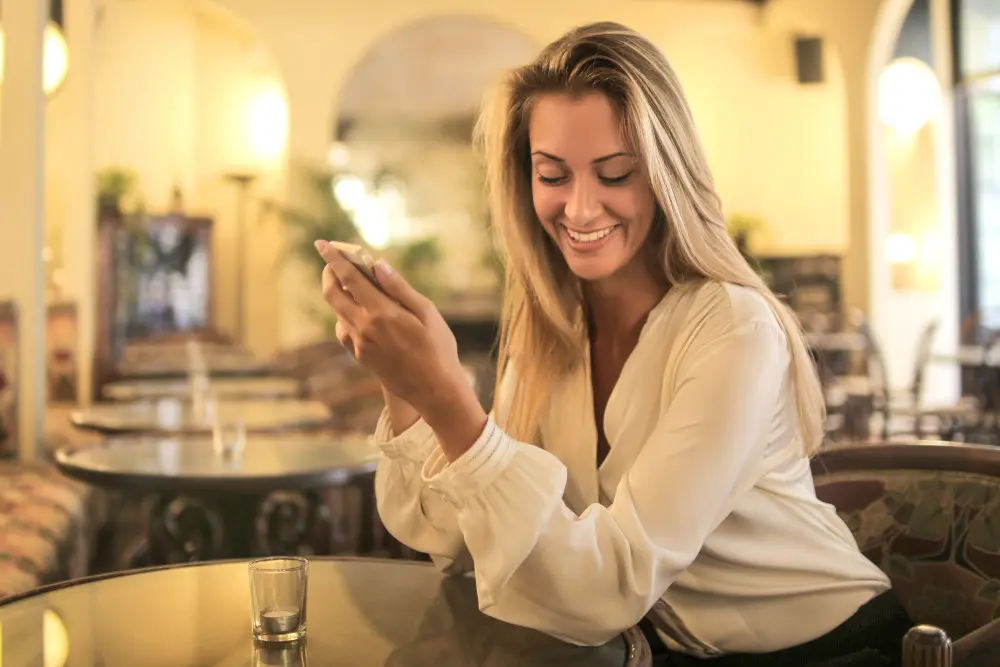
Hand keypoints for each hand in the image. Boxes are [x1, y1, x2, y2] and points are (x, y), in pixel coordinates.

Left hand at [315, 241, 482, 438]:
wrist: (434, 390)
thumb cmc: (438, 348)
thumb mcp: (426, 312)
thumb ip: (399, 288)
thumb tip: (377, 264)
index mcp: (381, 312)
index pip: (349, 278)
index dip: (333, 258)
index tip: (322, 244)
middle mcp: (364, 327)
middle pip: (332, 294)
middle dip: (329, 274)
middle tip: (337, 262)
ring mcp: (359, 344)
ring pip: (337, 312)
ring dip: (341, 294)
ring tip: (357, 285)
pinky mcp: (360, 356)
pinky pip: (344, 330)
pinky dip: (346, 315)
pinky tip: (362, 314)